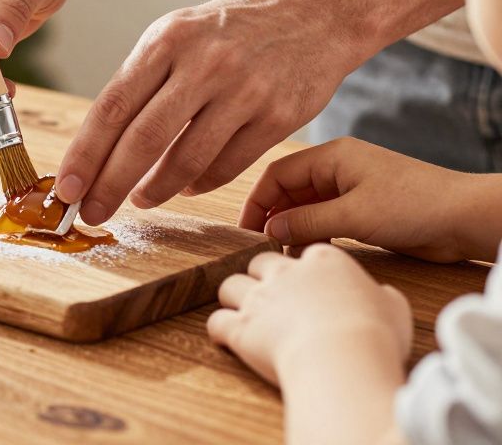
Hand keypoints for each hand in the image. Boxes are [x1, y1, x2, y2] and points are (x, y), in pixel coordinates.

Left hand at [56, 0, 359, 223]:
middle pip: (143, 139)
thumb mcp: (179, 34)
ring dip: (155, 189)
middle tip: (89, 211)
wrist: (315, 11)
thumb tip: (99, 146)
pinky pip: (226, 166)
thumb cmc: (232, 30)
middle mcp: (204, 63)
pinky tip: (186, 186)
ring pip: (186, 160)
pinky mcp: (278, 116)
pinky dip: (199, 184)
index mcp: (167, 39)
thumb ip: (142, 82)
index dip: (85, 153)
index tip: (65, 187)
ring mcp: (244, 90)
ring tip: (139, 200)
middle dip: (109, 184)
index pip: (113, 106)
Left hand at [208, 245, 410, 387]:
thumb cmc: (375, 333)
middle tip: (269, 295)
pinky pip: (217, 321)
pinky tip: (226, 339)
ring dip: (234, 298)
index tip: (308, 282)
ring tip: (242, 313)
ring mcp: (258, 299)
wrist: (343, 357)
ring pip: (229, 284)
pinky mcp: (240, 327)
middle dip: (260, 276)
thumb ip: (383, 297)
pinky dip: (219, 330)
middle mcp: (285, 273)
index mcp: (324, 261)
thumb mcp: (394, 308)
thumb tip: (383, 297)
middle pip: (259, 262)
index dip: (305, 269)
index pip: (306, 253)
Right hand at [242, 137, 500, 262]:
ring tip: (284, 255)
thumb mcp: (353, 215)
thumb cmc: (415, 206)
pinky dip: (313, 234)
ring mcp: (351, 189)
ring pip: (306, 207)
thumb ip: (307, 222)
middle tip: (261, 247)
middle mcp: (338, 169)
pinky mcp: (364, 210)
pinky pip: (325, 219)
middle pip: (289, 190)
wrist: (465, 218)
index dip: (257, 201)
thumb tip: (270, 231)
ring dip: (293, 228)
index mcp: (333, 156)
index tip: (246, 230)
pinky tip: (310, 252)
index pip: (278, 174)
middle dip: (272, 217)